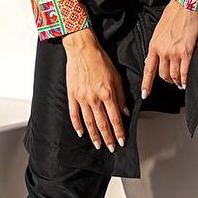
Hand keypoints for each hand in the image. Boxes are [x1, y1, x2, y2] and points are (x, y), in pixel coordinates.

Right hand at [62, 27, 129, 153]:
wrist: (82, 49)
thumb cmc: (100, 60)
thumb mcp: (116, 77)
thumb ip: (121, 96)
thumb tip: (125, 112)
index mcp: (108, 94)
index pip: (115, 119)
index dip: (119, 132)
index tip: (121, 141)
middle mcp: (95, 98)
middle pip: (102, 124)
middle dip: (108, 138)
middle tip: (111, 148)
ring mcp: (82, 98)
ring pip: (89, 122)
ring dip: (94, 135)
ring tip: (98, 144)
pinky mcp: (72, 95)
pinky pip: (74, 114)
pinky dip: (77, 125)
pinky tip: (81, 133)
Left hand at [141, 2, 197, 96]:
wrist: (185, 6)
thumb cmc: (173, 15)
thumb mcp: (158, 31)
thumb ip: (155, 47)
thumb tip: (150, 60)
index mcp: (153, 46)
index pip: (148, 69)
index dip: (147, 84)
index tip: (145, 94)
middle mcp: (162, 51)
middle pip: (162, 75)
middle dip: (167, 80)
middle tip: (172, 81)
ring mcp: (174, 52)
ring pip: (173, 75)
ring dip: (176, 81)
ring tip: (180, 83)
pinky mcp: (186, 52)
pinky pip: (184, 72)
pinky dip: (185, 79)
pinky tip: (186, 82)